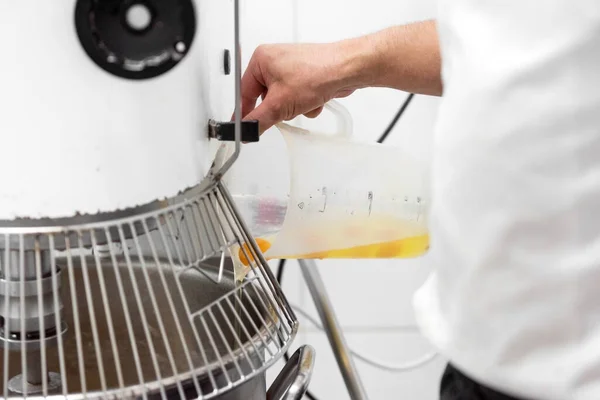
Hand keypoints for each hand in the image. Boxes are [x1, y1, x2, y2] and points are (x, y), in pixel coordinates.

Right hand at [240, 42, 363, 132]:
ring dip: (294, 108)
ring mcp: (291, 68)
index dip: (245, 113)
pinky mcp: (305, 76)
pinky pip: (297, 98)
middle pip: (265, 99)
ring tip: (304, 101)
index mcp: (261, 60)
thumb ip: (258, 120)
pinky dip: (305, 104)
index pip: (243, 93)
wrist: (347, 69)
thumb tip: (246, 130)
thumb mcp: (280, 104)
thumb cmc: (317, 72)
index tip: (244, 129)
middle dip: (280, 109)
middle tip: (287, 109)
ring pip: (283, 101)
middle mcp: (274, 61)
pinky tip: (315, 99)